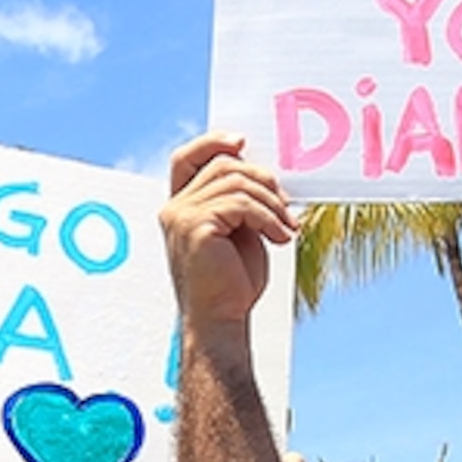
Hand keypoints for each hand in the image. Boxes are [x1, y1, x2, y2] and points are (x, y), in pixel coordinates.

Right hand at [160, 134, 295, 329]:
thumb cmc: (232, 281)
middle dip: (264, 181)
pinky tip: (280, 237)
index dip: (211, 142)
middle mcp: (174, 208)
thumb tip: (265, 173)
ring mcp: (181, 216)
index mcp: (181, 207)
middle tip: (287, 207)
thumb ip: (240, 200)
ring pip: (237, 182)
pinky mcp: (195, 226)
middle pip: (224, 165)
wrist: (223, 319)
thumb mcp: (239, 231)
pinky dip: (269, 218)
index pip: (185, 158)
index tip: (242, 142)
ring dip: (271, 203)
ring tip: (286, 228)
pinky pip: (241, 203)